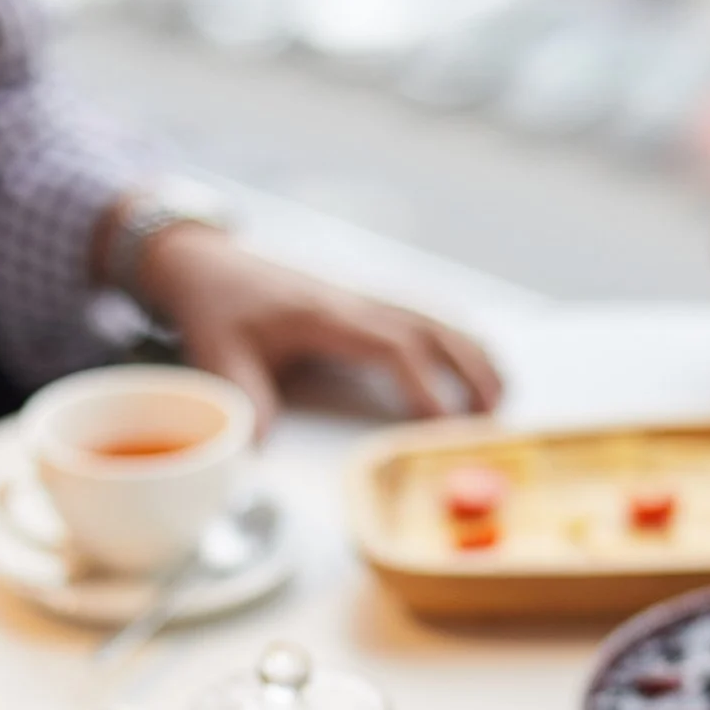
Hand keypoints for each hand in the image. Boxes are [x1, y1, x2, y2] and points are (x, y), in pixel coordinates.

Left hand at [140, 225, 501, 425]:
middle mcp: (356, 300)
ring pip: (436, 317)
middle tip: (494, 415)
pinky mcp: (366, 296)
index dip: (425, 385)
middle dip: (469, 371)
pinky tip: (478, 356)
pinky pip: (424, 311)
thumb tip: (258, 449)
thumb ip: (244, 400)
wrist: (206, 260)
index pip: (393, 349)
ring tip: (503, 390)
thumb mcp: (219, 354)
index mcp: (326, 316)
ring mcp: (365, 294)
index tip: (446, 423)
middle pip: (431, 330)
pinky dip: (458, 334)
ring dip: (473, 352)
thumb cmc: (216, 307)